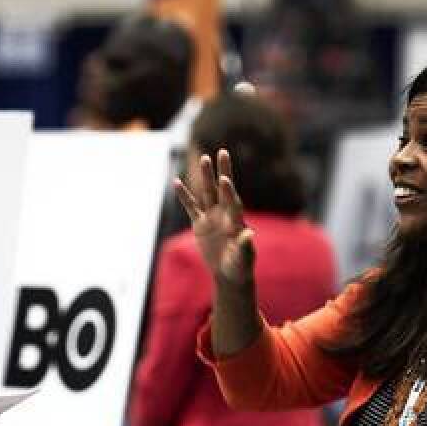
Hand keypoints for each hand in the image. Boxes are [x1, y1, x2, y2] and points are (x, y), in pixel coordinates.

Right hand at [173, 149, 255, 288]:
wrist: (229, 273)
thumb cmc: (240, 266)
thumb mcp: (244, 258)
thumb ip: (245, 245)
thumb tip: (250, 233)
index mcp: (236, 221)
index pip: (233, 202)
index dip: (229, 192)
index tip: (225, 179)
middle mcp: (224, 214)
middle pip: (222, 189)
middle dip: (222, 171)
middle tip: (222, 152)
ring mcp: (211, 217)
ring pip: (207, 193)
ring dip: (205, 176)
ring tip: (203, 158)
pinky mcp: (200, 223)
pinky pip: (190, 206)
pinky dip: (183, 195)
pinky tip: (176, 182)